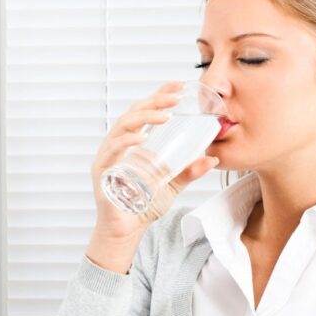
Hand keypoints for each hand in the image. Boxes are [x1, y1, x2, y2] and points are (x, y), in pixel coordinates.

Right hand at [87, 80, 220, 272]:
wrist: (126, 231)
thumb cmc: (144, 206)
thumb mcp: (173, 185)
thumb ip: (189, 171)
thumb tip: (213, 158)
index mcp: (133, 143)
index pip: (145, 111)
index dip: (159, 94)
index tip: (178, 84)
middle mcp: (118, 144)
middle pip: (134, 112)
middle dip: (155, 101)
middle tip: (176, 96)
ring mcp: (108, 156)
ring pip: (123, 125)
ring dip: (144, 116)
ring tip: (165, 115)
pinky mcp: (102, 170)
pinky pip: (113, 149)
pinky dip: (127, 140)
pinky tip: (143, 137)